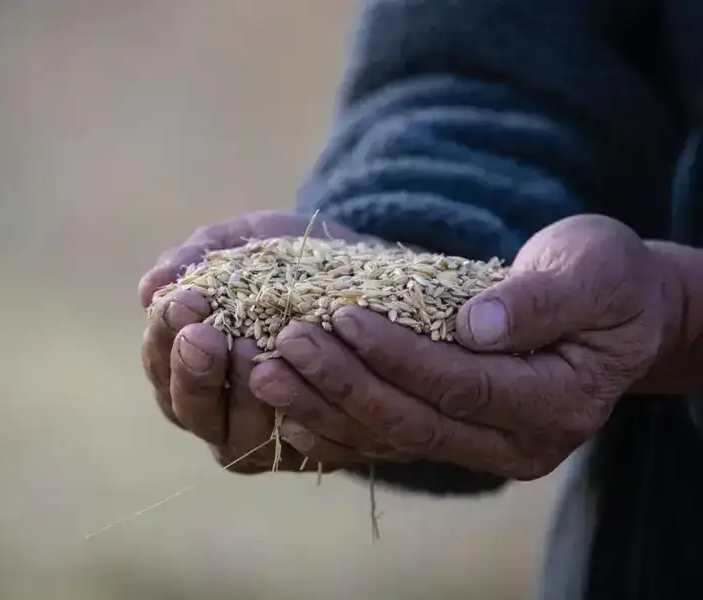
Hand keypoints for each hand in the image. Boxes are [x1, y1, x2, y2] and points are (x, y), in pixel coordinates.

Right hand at [139, 211, 377, 472]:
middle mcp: (217, 410)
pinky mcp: (308, 449)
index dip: (164, 335)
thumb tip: (151, 289)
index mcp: (188, 364)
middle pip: (188, 408)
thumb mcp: (246, 245)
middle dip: (192, 371)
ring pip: (236, 436)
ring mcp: (260, 435)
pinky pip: (293, 447)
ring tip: (253, 350)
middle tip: (205, 335)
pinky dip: (294, 415)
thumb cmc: (289, 263)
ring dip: (241, 394)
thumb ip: (199, 259)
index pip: (160, 360)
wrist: (365, 279)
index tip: (184, 301)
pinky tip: (299, 380)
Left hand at [251, 214, 680, 479]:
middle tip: (282, 346)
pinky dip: (336, 431)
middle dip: (343, 384)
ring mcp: (484, 450)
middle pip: (415, 423)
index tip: (342, 315)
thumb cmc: (607, 281)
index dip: (398, 354)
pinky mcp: (455, 441)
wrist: (617, 313)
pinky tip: (289, 413)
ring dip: (323, 408)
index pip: (461, 386)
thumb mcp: (592, 270)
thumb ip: (539, 299)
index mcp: (557, 402)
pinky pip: (387, 447)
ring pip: (391, 441)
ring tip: (265, 374)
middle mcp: (518, 443)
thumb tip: (472, 325)